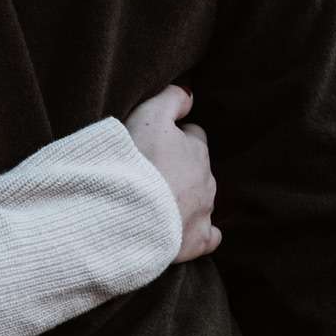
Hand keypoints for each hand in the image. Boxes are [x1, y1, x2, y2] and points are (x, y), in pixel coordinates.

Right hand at [124, 84, 219, 262]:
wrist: (125, 210)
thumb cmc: (134, 161)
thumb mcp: (148, 115)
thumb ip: (172, 98)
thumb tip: (190, 93)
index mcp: (195, 150)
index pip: (193, 136)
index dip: (173, 137)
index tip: (153, 143)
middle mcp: (206, 180)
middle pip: (198, 168)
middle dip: (180, 169)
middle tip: (149, 173)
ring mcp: (204, 212)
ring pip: (202, 199)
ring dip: (184, 198)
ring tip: (156, 202)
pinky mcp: (197, 241)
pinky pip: (209, 236)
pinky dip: (200, 232)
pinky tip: (184, 230)